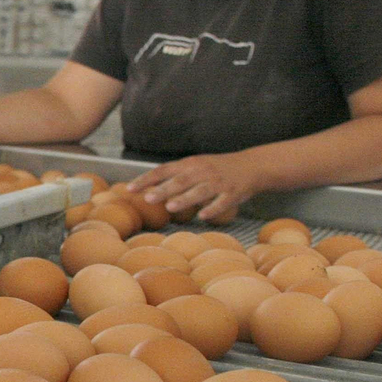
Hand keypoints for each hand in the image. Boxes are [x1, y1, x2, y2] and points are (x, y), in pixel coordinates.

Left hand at [128, 152, 262, 223]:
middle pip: (180, 181)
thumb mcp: (195, 166)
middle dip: (163, 189)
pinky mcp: (233, 193)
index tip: (130, 189)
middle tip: (148, 198)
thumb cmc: (216, 169)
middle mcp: (203, 171)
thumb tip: (147, 188)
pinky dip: (212, 209)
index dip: (146, 179)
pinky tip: (203, 216)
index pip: (163, 170)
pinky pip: (222, 202)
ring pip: (200, 191)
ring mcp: (219, 182)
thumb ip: (173, 176)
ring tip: (170, 207)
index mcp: (190, 164)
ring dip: (185, 199)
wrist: (252, 166)